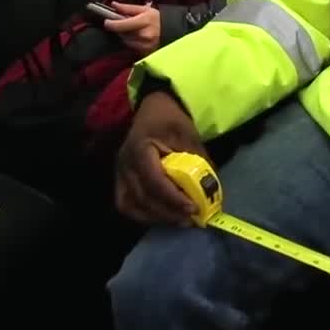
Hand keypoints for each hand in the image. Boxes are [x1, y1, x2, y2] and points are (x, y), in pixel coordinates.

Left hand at [103, 2, 161, 55]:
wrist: (171, 31)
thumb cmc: (157, 19)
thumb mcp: (144, 9)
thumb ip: (128, 8)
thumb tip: (114, 5)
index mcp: (144, 21)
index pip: (121, 25)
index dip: (111, 24)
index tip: (106, 22)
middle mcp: (144, 34)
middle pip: (122, 33)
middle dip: (119, 29)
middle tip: (123, 24)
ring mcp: (144, 45)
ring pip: (125, 41)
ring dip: (124, 36)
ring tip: (132, 30)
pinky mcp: (144, 52)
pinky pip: (131, 47)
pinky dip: (130, 42)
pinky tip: (136, 37)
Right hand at [115, 91, 208, 224]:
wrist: (153, 109)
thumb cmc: (171, 120)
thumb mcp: (189, 135)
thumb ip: (198, 163)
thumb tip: (209, 191)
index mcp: (140, 149)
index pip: (154, 180)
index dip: (173, 198)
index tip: (194, 208)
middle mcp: (125, 164)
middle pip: (142, 197)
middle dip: (168, 213)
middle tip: (191, 220)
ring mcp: (119, 174)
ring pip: (132, 206)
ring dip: (157, 218)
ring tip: (180, 221)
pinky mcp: (121, 181)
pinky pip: (127, 205)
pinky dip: (144, 215)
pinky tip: (163, 217)